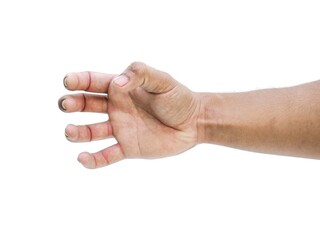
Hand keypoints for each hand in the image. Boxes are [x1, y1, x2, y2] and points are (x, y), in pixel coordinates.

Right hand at [58, 62, 200, 168]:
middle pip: (87, 105)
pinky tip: (82, 158)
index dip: (79, 81)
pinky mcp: (128, 147)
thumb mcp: (162, 80)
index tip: (68, 82)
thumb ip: (140, 74)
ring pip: (92, 131)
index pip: (94, 82)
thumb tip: (117, 83)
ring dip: (78, 132)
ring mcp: (121, 128)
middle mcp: (116, 108)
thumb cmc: (178, 98)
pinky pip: (106, 155)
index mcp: (122, 88)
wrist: (194, 123)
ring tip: (70, 132)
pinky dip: (93, 159)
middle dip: (73, 103)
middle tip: (65, 104)